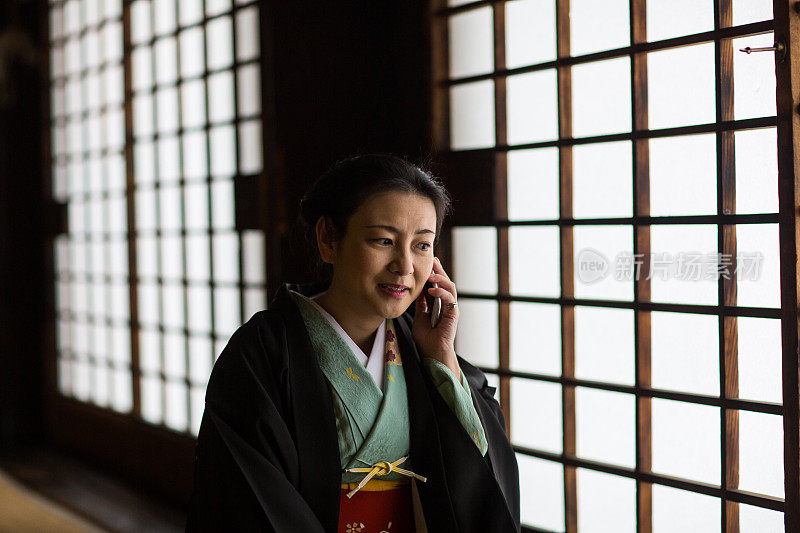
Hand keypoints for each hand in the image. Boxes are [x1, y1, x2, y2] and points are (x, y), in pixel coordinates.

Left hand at [412, 257, 460, 380]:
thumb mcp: (419, 317)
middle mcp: (447, 304)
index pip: (438, 284)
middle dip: (439, 270)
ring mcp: (451, 309)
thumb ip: (421, 304)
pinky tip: (432, 290)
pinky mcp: (454, 314)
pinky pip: (450, 299)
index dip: (434, 273)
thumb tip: (418, 290)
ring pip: (451, 287)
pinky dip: (442, 292)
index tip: (428, 263)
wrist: (432, 353)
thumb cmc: (426, 339)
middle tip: (432, 260)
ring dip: (441, 278)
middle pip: (446, 282)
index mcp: (439, 304)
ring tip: (430, 274)